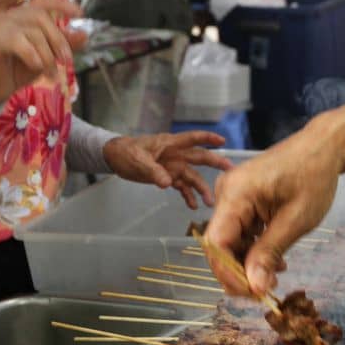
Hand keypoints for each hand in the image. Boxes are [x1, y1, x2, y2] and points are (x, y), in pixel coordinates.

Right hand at [0, 0, 84, 104]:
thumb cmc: (17, 71)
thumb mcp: (45, 58)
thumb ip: (63, 45)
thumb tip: (84, 34)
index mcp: (22, 17)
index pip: (43, 3)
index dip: (62, 5)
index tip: (80, 13)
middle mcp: (9, 16)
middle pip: (40, 17)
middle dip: (58, 39)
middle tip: (66, 61)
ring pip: (31, 31)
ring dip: (46, 54)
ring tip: (51, 74)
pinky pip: (16, 40)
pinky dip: (31, 53)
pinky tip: (37, 66)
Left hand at [103, 132, 232, 208]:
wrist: (115, 158)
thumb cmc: (126, 152)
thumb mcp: (138, 160)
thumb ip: (153, 171)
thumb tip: (168, 183)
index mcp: (170, 144)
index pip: (192, 138)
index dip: (207, 138)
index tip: (222, 141)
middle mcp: (176, 155)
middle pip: (199, 158)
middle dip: (215, 163)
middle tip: (229, 170)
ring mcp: (173, 167)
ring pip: (192, 177)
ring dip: (201, 188)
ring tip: (210, 202)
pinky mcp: (168, 177)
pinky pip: (181, 187)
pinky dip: (187, 196)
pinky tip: (192, 206)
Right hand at [205, 123, 342, 295]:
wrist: (324, 147)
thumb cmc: (314, 177)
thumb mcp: (296, 219)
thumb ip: (270, 253)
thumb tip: (254, 287)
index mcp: (236, 193)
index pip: (216, 242)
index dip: (229, 272)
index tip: (252, 293)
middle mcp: (226, 193)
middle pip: (220, 244)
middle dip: (240, 271)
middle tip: (266, 291)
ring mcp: (232, 195)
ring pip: (231, 241)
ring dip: (249, 263)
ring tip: (276, 276)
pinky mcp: (242, 199)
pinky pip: (240, 231)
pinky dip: (254, 249)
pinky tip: (275, 261)